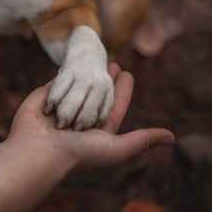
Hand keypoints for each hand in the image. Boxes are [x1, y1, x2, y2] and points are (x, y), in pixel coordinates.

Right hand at [14, 62, 173, 168]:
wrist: (38, 150)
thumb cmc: (79, 153)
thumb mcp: (117, 148)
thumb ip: (142, 140)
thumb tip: (172, 137)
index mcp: (100, 130)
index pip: (115, 105)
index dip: (122, 90)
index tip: (127, 74)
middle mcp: (82, 117)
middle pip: (98, 93)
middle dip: (105, 78)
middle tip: (113, 62)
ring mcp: (64, 106)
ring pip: (80, 86)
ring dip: (87, 73)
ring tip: (94, 58)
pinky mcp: (48, 96)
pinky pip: (60, 81)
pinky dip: (64, 73)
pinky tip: (69, 63)